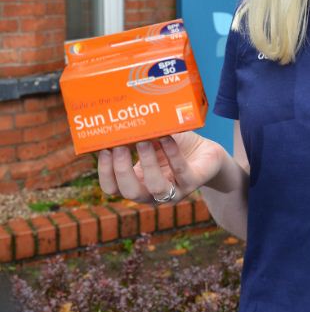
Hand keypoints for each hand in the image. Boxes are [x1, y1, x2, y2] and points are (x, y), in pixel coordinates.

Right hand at [97, 132, 224, 204]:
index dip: (105, 173)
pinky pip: (180, 171)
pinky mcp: (193, 183)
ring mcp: (174, 191)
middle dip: (122, 170)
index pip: (113, 189)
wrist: (206, 153)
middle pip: (130, 193)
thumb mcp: (152, 141)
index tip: (103, 149)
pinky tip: (166, 138)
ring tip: (143, 141)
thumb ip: (137, 135)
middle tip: (119, 146)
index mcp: (137, 184)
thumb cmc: (174, 147)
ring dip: (148, 163)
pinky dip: (172, 154)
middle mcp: (152, 193)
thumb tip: (119, 118)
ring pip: (156, 187)